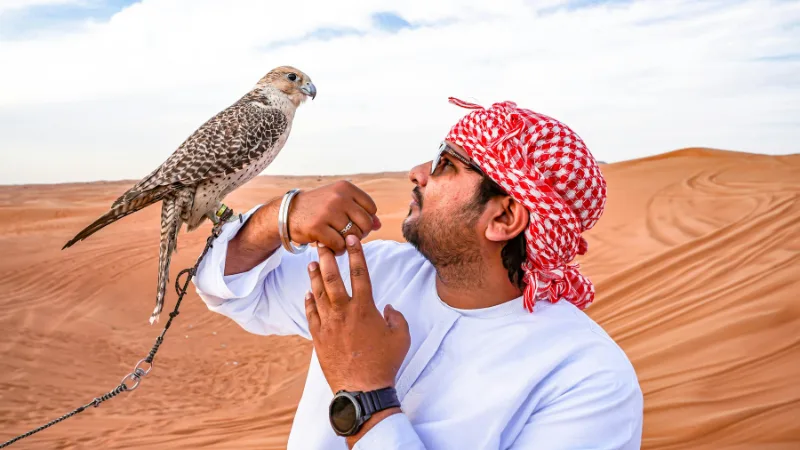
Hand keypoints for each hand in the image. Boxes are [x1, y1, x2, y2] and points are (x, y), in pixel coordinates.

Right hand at [290, 181, 381, 255]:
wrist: (287, 212)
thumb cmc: (318, 208)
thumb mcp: (339, 202)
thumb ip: (360, 211)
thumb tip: (378, 225)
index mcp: (346, 188)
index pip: (371, 209)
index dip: (365, 220)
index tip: (352, 223)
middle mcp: (338, 197)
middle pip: (365, 223)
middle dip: (359, 233)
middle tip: (346, 235)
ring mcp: (328, 212)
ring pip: (353, 236)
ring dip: (347, 243)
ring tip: (337, 240)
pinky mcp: (317, 227)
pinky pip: (339, 245)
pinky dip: (337, 250)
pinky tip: (330, 245)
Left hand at [305, 234, 410, 392]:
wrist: (362, 389)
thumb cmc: (385, 363)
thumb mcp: (401, 337)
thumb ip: (396, 317)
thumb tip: (389, 307)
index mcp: (365, 308)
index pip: (361, 273)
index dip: (356, 253)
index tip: (351, 238)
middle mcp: (344, 312)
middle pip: (333, 278)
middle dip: (328, 257)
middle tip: (322, 242)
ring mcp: (328, 324)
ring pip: (318, 293)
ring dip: (315, 276)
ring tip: (312, 262)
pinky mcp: (318, 337)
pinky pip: (311, 314)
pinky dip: (309, 302)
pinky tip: (308, 293)